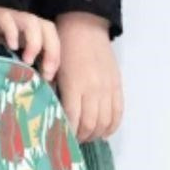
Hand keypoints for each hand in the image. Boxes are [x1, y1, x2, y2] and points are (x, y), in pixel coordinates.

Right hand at [0, 0, 60, 81]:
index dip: (55, 57)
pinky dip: (12, 31)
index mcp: (27, 33)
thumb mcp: (1, 57)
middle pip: (48, 28)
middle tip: (45, 71)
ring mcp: (8, 18)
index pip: (52, 39)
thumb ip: (14, 67)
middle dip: (51, 50)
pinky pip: (7, 19)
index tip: (48, 78)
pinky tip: (10, 46)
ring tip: (27, 60)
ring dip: (34, 41)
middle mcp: (21, 23)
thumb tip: (30, 93)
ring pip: (32, 21)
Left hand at [53, 11, 122, 141]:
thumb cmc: (62, 48)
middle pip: (90, 125)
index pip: (73, 119)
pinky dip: (112, 125)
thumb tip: (50, 113)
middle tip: (73, 141)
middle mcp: (93, 89)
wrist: (84, 28)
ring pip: (105, 122)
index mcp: (74, 86)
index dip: (68, 133)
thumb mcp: (53, 70)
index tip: (61, 138)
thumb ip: (54, 92)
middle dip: (81, 137)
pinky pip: (118, 112)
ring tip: (86, 137)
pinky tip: (104, 132)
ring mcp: (107, 88)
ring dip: (96, 134)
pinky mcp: (117, 85)